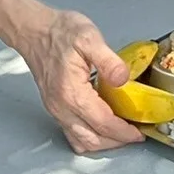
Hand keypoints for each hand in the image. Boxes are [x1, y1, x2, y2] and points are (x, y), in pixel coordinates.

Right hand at [18, 8, 143, 153]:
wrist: (34, 30)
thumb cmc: (59, 32)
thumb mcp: (89, 38)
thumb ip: (108, 61)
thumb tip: (123, 79)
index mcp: (72, 93)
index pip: (102, 123)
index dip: (123, 132)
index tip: (139, 132)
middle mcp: (61, 107)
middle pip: (92, 139)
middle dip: (116, 141)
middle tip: (134, 134)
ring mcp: (55, 109)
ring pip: (81, 140)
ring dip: (103, 142)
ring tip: (121, 132)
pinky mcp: (54, 107)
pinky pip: (72, 133)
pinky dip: (90, 136)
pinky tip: (101, 125)